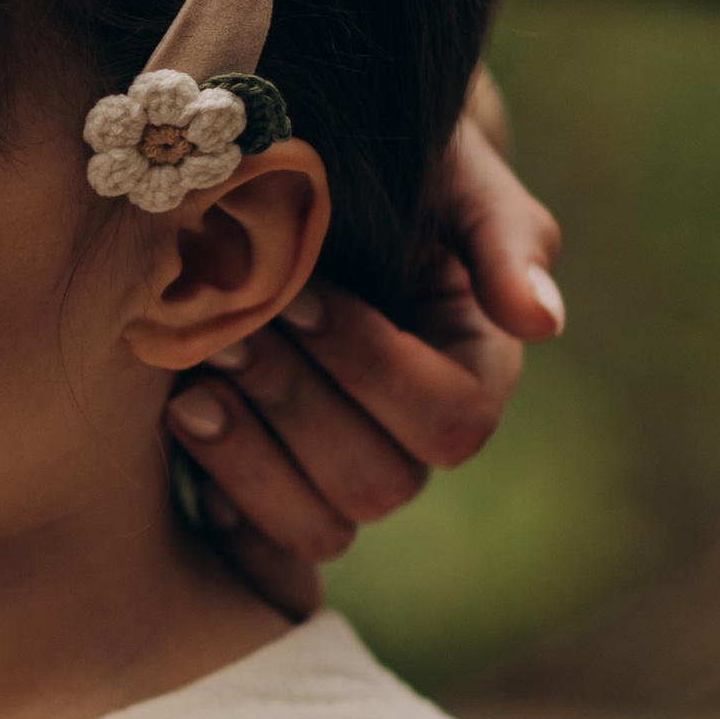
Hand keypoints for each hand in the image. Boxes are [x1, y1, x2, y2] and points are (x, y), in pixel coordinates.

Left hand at [162, 105, 564, 614]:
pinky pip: (258, 555)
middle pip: (379, 483)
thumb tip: (542, 323)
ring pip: (320, 528)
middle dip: (295, 406)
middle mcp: (410, 440)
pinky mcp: (268, 491)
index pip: (451, 418)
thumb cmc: (388, 163)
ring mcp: (338, 473)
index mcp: (471, 372)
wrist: (292, 172)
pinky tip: (177, 440)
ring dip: (249, 465)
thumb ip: (504, 236)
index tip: (299, 294)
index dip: (371, 365)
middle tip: (220, 337)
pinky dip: (221, 514)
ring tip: (186, 395)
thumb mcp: (452, 172)